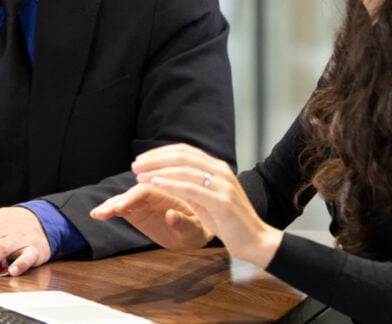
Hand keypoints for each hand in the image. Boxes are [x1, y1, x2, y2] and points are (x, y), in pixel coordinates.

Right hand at [90, 183, 213, 249]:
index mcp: (168, 192)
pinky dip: (110, 209)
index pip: (147, 190)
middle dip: (117, 201)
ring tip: (97, 213)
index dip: (133, 197)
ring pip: (125, 199)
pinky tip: (97, 214)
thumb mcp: (197, 229)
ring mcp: (145, 202)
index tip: (122, 207)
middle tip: (103, 211)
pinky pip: (122, 208)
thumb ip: (185, 222)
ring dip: (110, 205)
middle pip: (132, 193)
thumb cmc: (200, 227)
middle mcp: (154, 193)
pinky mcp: (138, 210)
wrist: (198, 229)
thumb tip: (171, 215)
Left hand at [132, 144, 282, 267]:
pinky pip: (191, 189)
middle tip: (135, 164)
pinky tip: (154, 184)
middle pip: (182, 156)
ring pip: (184, 170)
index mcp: (218, 167)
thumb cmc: (229, 222)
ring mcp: (222, 185)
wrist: (256, 241)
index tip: (142, 158)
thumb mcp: (207, 198)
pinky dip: (170, 184)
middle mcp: (221, 171)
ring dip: (158, 170)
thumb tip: (166, 176)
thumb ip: (192, 185)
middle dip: (155, 159)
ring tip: (140, 174)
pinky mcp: (222, 202)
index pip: (185, 151)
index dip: (161, 152)